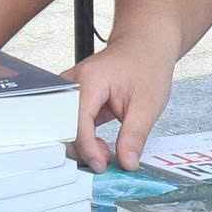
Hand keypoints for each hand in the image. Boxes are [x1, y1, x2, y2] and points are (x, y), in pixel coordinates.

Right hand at [65, 32, 177, 171]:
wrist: (144, 46)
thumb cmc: (146, 66)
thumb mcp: (148, 105)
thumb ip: (134, 136)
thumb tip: (127, 164)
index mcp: (89, 80)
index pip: (77, 122)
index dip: (88, 148)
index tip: (102, 166)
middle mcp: (71, 84)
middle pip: (63, 127)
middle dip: (82, 150)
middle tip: (106, 161)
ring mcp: (68, 92)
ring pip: (64, 129)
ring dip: (82, 147)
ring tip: (106, 152)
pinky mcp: (72, 101)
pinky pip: (70, 126)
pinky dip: (84, 141)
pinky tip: (101, 146)